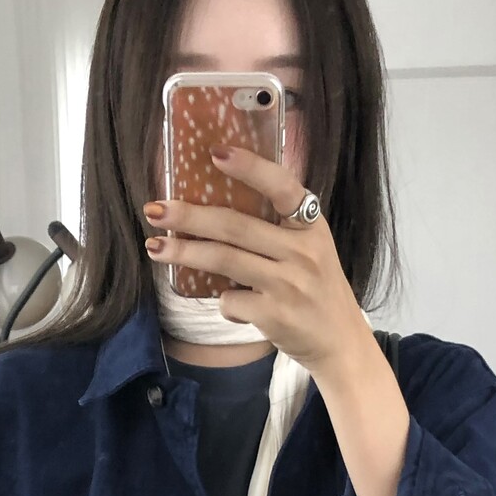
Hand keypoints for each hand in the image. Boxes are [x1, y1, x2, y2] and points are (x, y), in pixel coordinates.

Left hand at [142, 145, 374, 383]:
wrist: (340, 343)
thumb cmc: (316, 290)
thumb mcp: (311, 249)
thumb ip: (278, 228)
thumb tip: (216, 208)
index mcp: (311, 226)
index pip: (281, 186)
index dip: (250, 167)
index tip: (215, 152)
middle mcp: (302, 252)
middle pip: (235, 226)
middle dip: (189, 216)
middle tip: (155, 210)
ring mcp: (288, 284)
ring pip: (224, 260)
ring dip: (184, 253)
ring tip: (155, 247)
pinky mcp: (275, 316)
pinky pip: (230, 301)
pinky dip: (223, 301)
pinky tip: (232, 304)